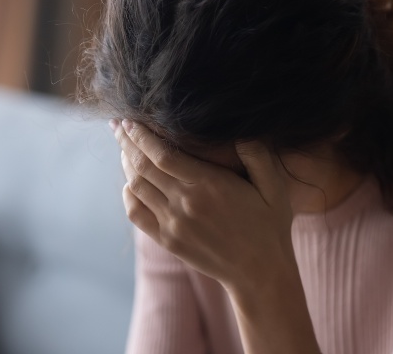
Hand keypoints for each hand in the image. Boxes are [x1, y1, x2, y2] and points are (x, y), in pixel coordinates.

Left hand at [111, 119, 294, 290]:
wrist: (259, 272)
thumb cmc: (269, 226)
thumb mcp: (274, 187)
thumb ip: (257, 155)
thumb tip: (240, 130)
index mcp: (210, 185)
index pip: (162, 154)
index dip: (141, 135)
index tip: (130, 120)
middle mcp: (186, 204)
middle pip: (143, 167)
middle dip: (126, 143)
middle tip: (118, 126)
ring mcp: (174, 225)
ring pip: (136, 187)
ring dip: (126, 165)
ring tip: (124, 149)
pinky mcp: (167, 241)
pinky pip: (136, 213)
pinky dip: (128, 194)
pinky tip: (130, 182)